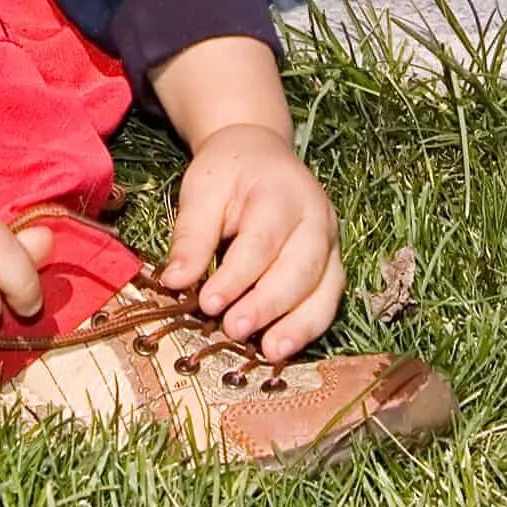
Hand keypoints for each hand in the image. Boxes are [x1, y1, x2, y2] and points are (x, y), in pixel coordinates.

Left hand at [158, 123, 344, 362]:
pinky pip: (329, 298)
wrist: (258, 153)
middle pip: (300, 266)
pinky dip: (309, 325)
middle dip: (268, 303)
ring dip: (299, 324)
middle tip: (234, 330)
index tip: (207, 302)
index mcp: (282, 191)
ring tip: (270, 353)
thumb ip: (191, 236)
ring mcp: (330, 241)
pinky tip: (283, 347)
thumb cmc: (228, 173)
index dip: (236, 276)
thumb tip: (174, 282)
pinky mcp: (332, 262)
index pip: (262, 240)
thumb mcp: (202, 191)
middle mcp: (316, 216)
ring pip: (324, 287)